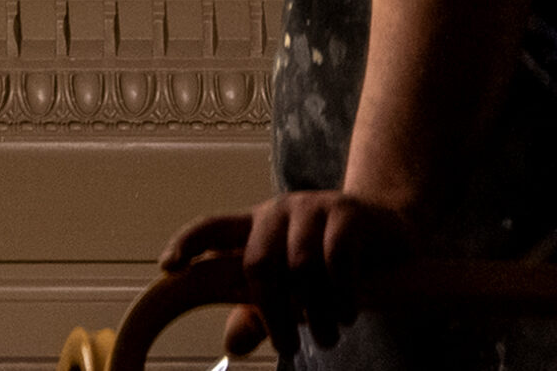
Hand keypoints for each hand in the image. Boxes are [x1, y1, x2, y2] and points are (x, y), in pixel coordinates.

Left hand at [163, 192, 411, 361]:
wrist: (389, 230)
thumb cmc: (328, 262)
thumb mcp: (291, 288)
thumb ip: (259, 311)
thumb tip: (231, 345)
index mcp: (255, 226)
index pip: (211, 227)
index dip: (186, 244)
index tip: (168, 268)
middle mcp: (278, 212)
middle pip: (257, 261)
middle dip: (270, 311)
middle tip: (287, 348)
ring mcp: (313, 209)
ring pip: (300, 266)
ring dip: (313, 313)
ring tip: (326, 338)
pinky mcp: (347, 214)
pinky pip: (337, 259)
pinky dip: (340, 295)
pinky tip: (347, 315)